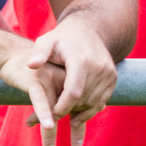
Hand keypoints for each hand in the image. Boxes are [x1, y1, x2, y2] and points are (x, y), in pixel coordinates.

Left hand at [0, 23, 119, 145]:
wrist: (89, 30)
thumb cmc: (62, 38)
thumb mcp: (47, 41)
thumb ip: (38, 53)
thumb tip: (32, 65)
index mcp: (81, 60)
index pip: (73, 93)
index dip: (62, 107)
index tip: (51, 114)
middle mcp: (99, 67)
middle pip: (83, 100)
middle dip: (69, 110)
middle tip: (54, 116)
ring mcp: (109, 73)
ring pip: (93, 102)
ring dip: (79, 112)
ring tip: (64, 115)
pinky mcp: (113, 78)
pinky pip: (103, 100)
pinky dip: (90, 109)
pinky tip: (77, 114)